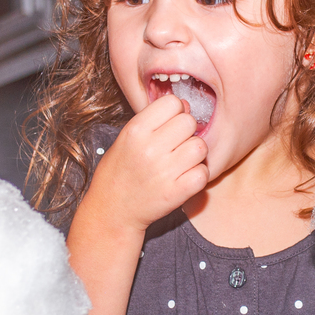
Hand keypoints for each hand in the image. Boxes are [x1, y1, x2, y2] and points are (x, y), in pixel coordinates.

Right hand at [90, 94, 208, 231]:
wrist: (111, 211)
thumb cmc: (120, 172)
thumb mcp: (126, 138)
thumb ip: (153, 120)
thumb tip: (185, 105)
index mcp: (135, 130)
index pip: (173, 103)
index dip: (176, 112)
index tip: (170, 125)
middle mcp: (149, 149)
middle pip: (189, 122)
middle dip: (187, 132)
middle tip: (176, 145)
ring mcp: (163, 172)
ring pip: (200, 147)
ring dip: (195, 154)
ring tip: (182, 162)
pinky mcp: (175, 193)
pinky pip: (203, 173)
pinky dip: (198, 175)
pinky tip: (185, 177)